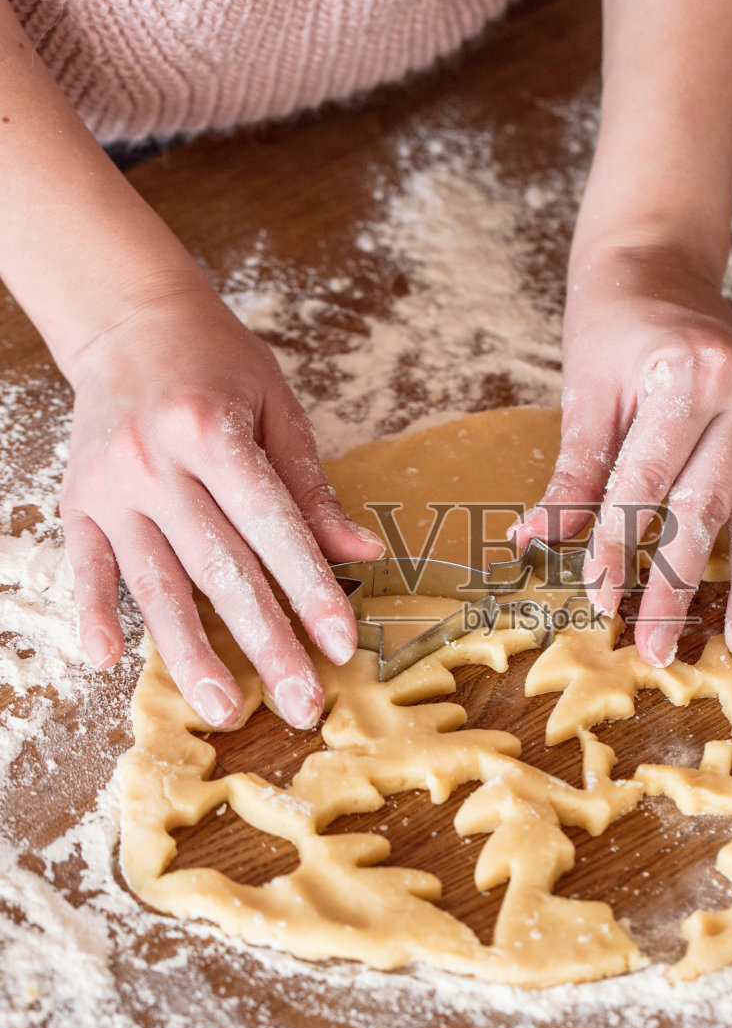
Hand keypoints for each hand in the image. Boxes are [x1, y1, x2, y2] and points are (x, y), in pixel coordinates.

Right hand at [60, 280, 383, 728]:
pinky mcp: (77, 502)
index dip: (309, 589)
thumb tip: (359, 554)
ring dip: (189, 652)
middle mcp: (157, 462)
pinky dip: (94, 614)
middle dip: (264, 642)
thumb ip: (310, 487)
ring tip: (222, 708)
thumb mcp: (277, 407)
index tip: (341, 644)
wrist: (127, 319)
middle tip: (300, 703)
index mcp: (213, 432)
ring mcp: (111, 486)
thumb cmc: (216, 363)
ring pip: (155, 583)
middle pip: (218, 568)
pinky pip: (86, 567)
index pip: (272, 528)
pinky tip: (110, 661)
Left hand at [511, 243, 731, 666]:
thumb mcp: (586, 393)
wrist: (663, 264)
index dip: (621, 548)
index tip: (602, 603)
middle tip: (658, 649)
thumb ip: (574, 473)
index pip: (645, 484)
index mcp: (682, 377)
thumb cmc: (613, 327)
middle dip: (680, 586)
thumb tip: (534, 541)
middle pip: (706, 508)